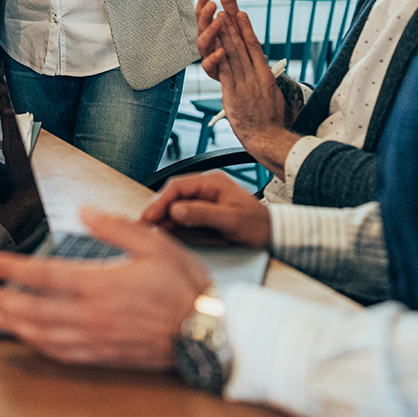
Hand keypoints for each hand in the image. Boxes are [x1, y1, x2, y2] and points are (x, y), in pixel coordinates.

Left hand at [0, 207, 210, 369]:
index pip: (44, 275)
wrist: (206, 331)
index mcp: (101, 284)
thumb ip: (114, 227)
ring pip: (42, 334)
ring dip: (13, 323)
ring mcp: (96, 339)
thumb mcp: (153, 243)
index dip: (11, 269)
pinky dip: (38, 344)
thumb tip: (84, 211)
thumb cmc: (183, 287)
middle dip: (1, 299)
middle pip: (33, 309)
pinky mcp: (103, 355)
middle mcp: (92, 315)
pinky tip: (30, 337)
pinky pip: (62, 353)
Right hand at [142, 171, 271, 248]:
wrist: (274, 234)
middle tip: (143, 224)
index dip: (160, 201)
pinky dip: (171, 222)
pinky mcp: (204, 211)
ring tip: (148, 229)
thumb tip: (175, 210)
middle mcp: (206, 187)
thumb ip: (203, 214)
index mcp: (212, 182)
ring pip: (176, 204)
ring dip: (162, 216)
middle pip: (173, 194)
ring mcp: (204, 198)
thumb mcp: (231, 220)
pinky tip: (162, 230)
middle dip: (157, 208)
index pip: (178, 186)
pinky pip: (182, 214)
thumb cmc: (258, 226)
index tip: (149, 216)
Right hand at [196, 0, 240, 80]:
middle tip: (212, 4)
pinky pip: (209, 66)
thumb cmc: (239, 48)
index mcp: (211, 30)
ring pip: (203, 45)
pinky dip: (214, 58)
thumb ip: (229, 2)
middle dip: (205, 15)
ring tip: (218, 22)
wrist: (249, 76)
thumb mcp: (236, 22)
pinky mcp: (215, 72)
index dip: (202, 3)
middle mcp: (208, 43)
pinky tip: (221, 50)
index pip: (203, 15)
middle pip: (201, 27)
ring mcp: (210, 57)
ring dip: (209, 32)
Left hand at [213, 12, 297, 176]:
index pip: (253, 43)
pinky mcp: (234, 92)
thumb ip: (262, 79)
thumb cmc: (270, 120)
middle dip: (232, 14)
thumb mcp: (270, 95)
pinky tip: (218, 41)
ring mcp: (245, 81)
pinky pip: (227, 69)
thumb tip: (259, 69)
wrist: (269, 138)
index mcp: (263, 73)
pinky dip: (223, 53)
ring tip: (220, 8)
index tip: (238, 10)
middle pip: (241, 39)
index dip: (245, 25)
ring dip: (226, 28)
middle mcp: (254, 73)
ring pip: (233, 50)